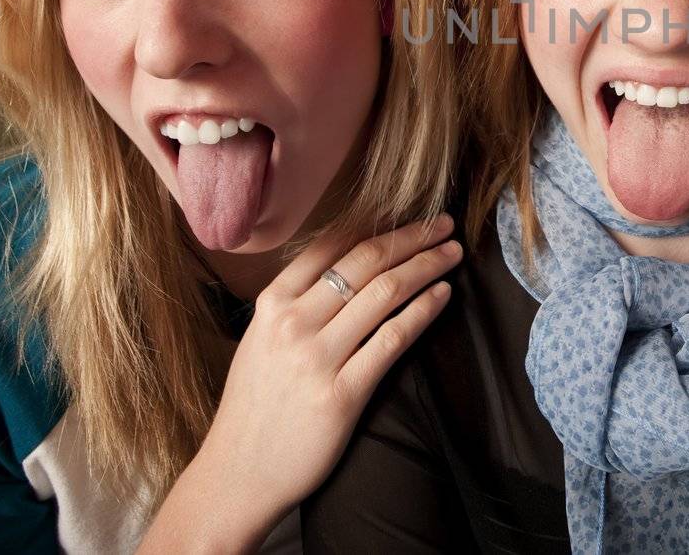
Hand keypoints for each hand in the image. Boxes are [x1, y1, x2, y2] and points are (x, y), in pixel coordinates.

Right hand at [140, 213, 460, 553]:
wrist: (237, 475)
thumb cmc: (254, 408)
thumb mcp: (259, 340)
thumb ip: (293, 304)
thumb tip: (339, 266)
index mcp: (272, 304)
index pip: (332, 245)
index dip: (377, 223)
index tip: (408, 212)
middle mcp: (293, 323)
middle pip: (365, 261)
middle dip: (411, 237)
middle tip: (444, 225)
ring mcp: (317, 358)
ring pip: (384, 293)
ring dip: (425, 267)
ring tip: (451, 255)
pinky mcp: (342, 394)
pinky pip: (392, 339)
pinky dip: (423, 311)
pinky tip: (442, 296)